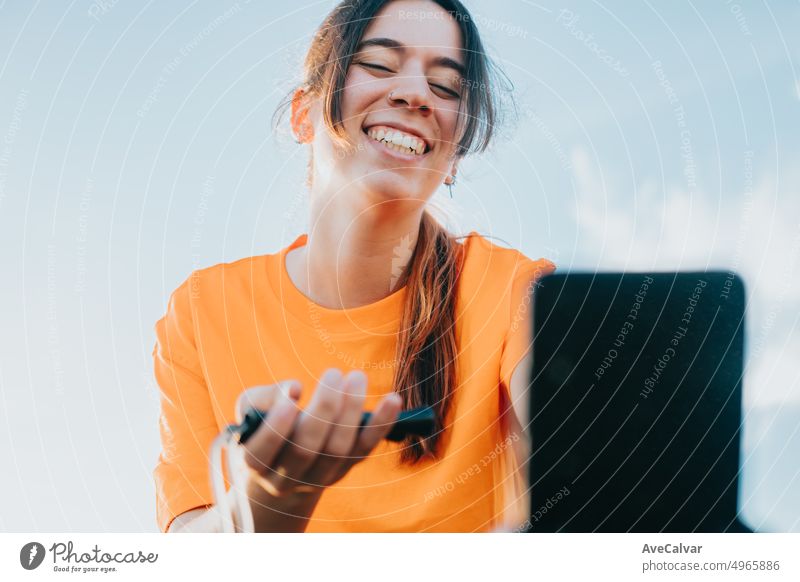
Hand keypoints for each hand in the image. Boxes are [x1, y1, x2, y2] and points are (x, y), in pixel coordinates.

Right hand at [235, 368, 402, 497]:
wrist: (283, 462)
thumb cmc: (265, 425)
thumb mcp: (252, 409)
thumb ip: (263, 398)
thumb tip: (293, 388)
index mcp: (255, 464)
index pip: (262, 452)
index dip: (277, 426)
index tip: (293, 396)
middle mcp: (286, 478)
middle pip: (306, 450)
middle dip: (323, 410)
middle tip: (333, 374)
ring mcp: (319, 478)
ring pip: (338, 450)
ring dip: (351, 411)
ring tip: (356, 377)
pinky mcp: (345, 469)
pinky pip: (365, 448)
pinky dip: (381, 424)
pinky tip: (394, 399)